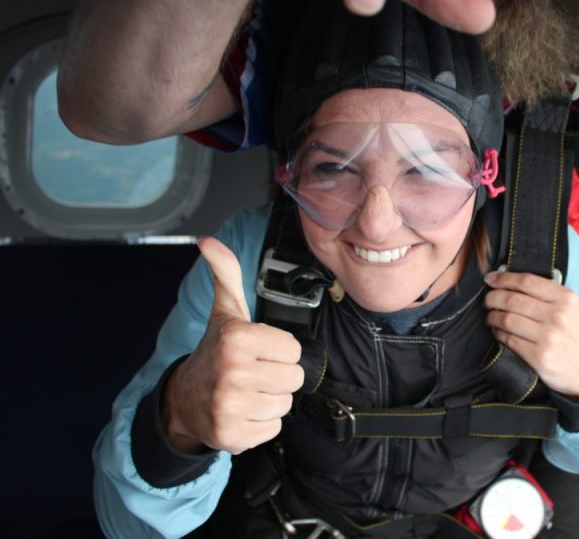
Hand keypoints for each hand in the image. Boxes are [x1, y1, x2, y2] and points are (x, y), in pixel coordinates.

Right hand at [162, 237, 303, 454]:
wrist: (184, 400)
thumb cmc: (216, 351)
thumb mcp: (224, 311)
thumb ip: (226, 273)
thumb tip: (207, 241)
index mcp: (237, 338)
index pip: (293, 350)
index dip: (278, 351)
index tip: (256, 352)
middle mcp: (231, 372)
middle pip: (294, 378)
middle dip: (278, 376)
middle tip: (253, 374)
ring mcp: (229, 406)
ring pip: (285, 404)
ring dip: (270, 400)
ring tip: (247, 392)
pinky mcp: (231, 436)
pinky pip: (274, 429)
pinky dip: (261, 424)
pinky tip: (242, 412)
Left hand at [484, 271, 578, 400]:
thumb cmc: (572, 334)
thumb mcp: (568, 308)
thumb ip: (544, 293)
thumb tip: (506, 281)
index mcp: (565, 298)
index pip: (527, 281)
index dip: (504, 278)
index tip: (490, 279)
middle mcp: (558, 315)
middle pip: (513, 299)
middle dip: (493, 298)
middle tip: (487, 300)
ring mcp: (548, 337)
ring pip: (507, 319)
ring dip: (493, 316)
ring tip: (490, 316)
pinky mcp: (539, 356)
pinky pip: (509, 339)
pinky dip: (498, 334)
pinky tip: (498, 332)